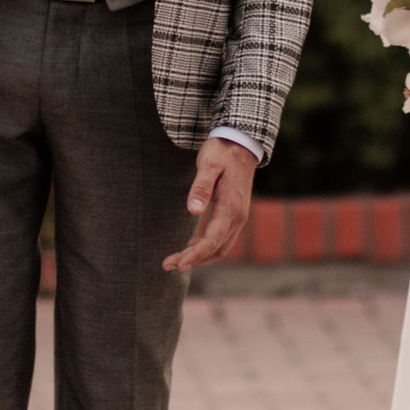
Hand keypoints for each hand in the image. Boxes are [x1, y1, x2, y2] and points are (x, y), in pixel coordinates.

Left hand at [166, 137, 255, 274]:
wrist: (241, 144)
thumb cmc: (221, 153)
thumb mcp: (208, 165)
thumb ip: (201, 188)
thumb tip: (193, 211)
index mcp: (231, 208)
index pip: (212, 240)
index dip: (195, 255)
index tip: (178, 264)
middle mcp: (238, 217)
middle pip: (216, 249)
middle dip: (194, 260)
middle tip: (169, 265)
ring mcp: (238, 216)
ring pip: (220, 247)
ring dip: (200, 256)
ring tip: (176, 260)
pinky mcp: (234, 214)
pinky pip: (222, 238)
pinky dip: (207, 247)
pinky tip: (191, 246)